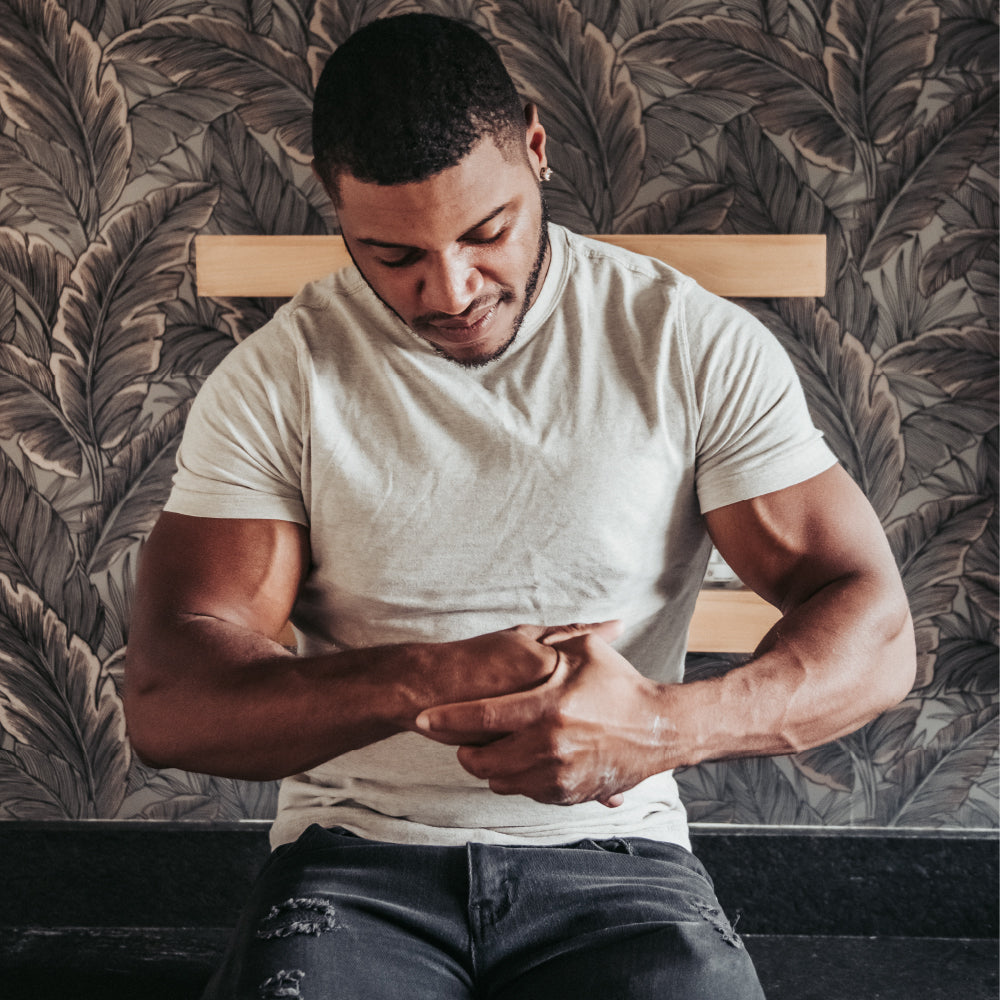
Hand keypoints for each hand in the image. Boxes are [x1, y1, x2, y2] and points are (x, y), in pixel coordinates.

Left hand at [415, 631, 670, 807]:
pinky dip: (516, 778)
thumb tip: (523, 634)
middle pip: (482, 760)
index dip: (446, 719)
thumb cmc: (619, 684)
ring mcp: (560, 774)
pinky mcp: (570, 794)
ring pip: (500, 780)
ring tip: (490, 748)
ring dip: (488, 766)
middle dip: (463, 750)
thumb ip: (549, 640)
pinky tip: (521, 760)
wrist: (659, 729)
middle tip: (460, 738)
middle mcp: (550, 745)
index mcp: (548, 706)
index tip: (422, 717)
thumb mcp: (583, 652)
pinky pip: (526, 792)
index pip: (481, 717)